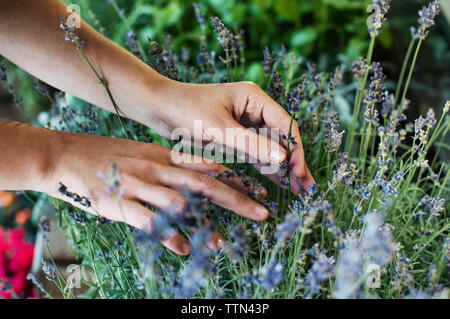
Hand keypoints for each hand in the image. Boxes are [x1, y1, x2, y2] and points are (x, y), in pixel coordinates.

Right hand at [43, 131, 268, 254]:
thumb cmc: (106, 155)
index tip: (260, 188)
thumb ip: (168, 164)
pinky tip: (182, 249)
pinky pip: (148, 222)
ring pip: (179, 204)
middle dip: (236, 199)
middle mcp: (155, 168)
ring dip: (203, 225)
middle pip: (203, 184)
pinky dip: (167, 236)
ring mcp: (137, 185)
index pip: (207, 166)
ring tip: (222, 244)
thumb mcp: (142, 152)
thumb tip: (196, 174)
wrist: (64, 155)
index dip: (236, 178)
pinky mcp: (117, 203)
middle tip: (262, 213)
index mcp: (163, 156)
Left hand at [144, 80, 315, 193]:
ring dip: (282, 168)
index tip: (299, 173)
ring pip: (270, 148)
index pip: (285, 125)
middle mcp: (254, 109)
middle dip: (294, 162)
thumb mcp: (219, 129)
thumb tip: (284, 158)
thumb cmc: (185, 109)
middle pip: (282, 138)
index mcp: (254, 98)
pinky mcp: (234, 135)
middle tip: (306, 188)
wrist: (157, 107)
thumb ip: (251, 144)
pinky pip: (255, 153)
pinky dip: (265, 167)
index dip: (295, 150)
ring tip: (297, 190)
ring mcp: (245, 123)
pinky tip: (277, 183)